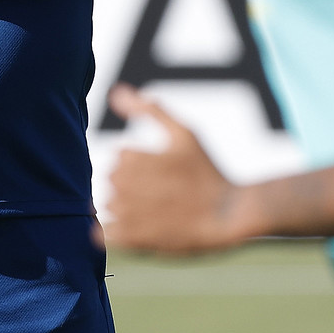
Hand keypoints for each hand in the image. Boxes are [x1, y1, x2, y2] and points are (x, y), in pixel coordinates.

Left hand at [100, 84, 247, 255]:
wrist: (229, 215)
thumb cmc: (208, 172)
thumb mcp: (184, 132)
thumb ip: (149, 110)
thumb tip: (115, 91)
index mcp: (132, 159)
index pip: (121, 157)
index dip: (144, 163)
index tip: (166, 171)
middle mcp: (125, 186)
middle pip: (114, 180)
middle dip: (135, 183)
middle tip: (165, 191)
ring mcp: (128, 214)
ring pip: (109, 205)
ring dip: (127, 206)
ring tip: (159, 209)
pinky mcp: (132, 241)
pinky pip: (104, 234)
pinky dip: (114, 230)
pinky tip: (139, 226)